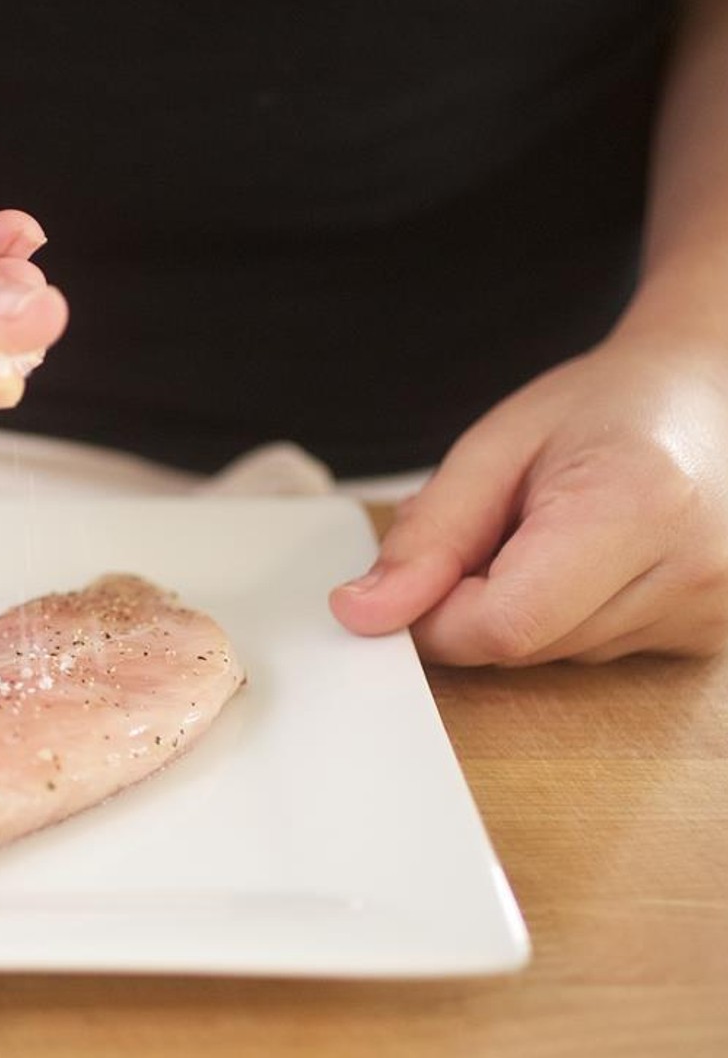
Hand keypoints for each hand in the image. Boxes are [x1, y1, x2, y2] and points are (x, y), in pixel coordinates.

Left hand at [329, 339, 727, 664]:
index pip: (504, 623)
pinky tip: (590, 562)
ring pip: (550, 658)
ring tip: (555, 533)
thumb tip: (365, 614)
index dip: (437, 614)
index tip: (422, 573)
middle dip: (476, 603)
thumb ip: (427, 536)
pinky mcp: (708, 639)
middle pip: (523, 645)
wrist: (704, 399)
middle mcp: (692, 572)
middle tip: (502, 529)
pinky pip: (590, 655)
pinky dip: (564, 618)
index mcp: (637, 506)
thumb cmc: (601, 409)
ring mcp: (711, 613)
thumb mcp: (493, 449)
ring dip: (521, 610)